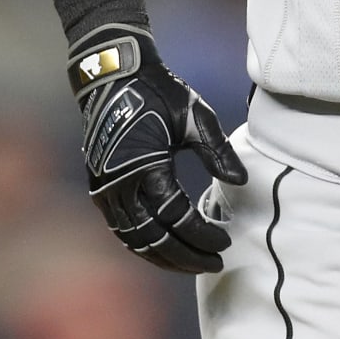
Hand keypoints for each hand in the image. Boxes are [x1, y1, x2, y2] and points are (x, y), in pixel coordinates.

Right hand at [67, 24, 246, 272]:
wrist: (113, 74)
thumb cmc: (157, 92)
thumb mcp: (195, 115)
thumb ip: (217, 150)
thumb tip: (240, 182)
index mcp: (144, 167)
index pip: (176, 217)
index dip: (202, 235)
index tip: (225, 242)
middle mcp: (119, 185)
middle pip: (153, 238)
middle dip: (185, 257)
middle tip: (214, 263)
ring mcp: (104, 190)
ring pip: (134, 240)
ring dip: (163, 256)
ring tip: (192, 264)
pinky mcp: (99, 188)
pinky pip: (122, 229)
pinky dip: (144, 244)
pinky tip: (164, 248)